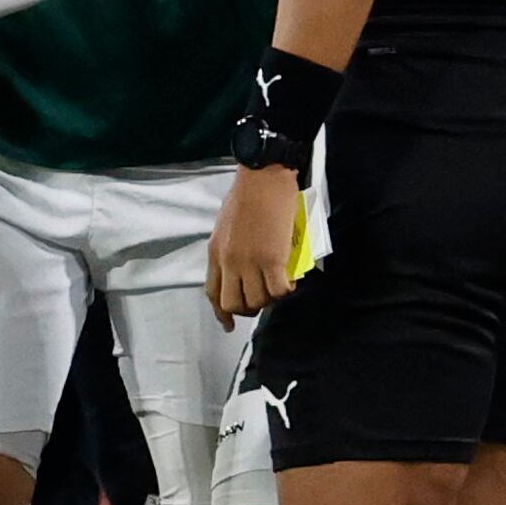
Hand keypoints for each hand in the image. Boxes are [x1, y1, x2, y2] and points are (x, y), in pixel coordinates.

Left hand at [207, 163, 302, 329]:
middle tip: (264, 301)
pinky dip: (287, 291)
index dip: (221, 313)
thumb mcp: (225, 228)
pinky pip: (279, 291)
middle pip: (234, 303)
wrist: (261, 179)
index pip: (213, 292)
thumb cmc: (245, 197)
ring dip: (271, 300)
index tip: (229, 325)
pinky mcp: (272, 260)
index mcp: (214, 252)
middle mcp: (228, 261)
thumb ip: (229, 251)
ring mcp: (249, 262)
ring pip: (259, 301)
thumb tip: (240, 271)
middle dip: (249, 309)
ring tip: (279, 286)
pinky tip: (292, 281)